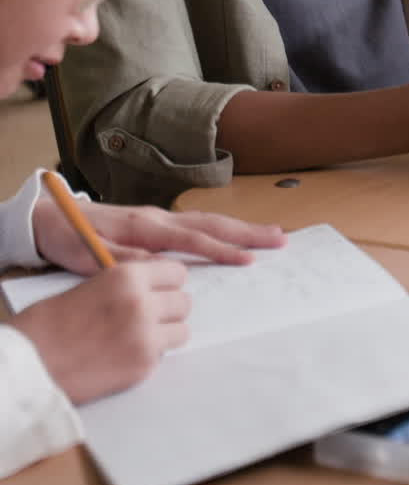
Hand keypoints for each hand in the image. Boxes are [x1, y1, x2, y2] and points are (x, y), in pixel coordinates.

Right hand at [15, 259, 190, 403]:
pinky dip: (150, 356)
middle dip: (169, 309)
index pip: (175, 272)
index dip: (167, 282)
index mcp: (127, 276)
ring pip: (182, 330)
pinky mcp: (143, 368)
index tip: (160, 290)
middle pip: (184, 301)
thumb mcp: (92, 285)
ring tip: (139, 337)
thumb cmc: (50, 324)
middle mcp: (142, 303)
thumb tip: (153, 289)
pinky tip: (125, 355)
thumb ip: (126, 285)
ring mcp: (145, 337)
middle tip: (149, 316)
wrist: (30, 365)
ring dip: (166, 333)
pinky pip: (164, 356)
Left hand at [32, 198, 285, 274]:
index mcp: (145, 227)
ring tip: (270, 235)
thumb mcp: (90, 254)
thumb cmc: (70, 238)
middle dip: (247, 231)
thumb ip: (125, 260)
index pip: (192, 240)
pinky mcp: (155, 222)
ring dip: (240, 228)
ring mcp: (158, 217)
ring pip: (207, 221)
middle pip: (211, 223)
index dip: (221, 251)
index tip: (248, 260)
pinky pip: (197, 224)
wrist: (51, 217)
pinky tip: (234, 236)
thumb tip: (156, 267)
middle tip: (280, 238)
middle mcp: (158, 218)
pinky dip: (221, 228)